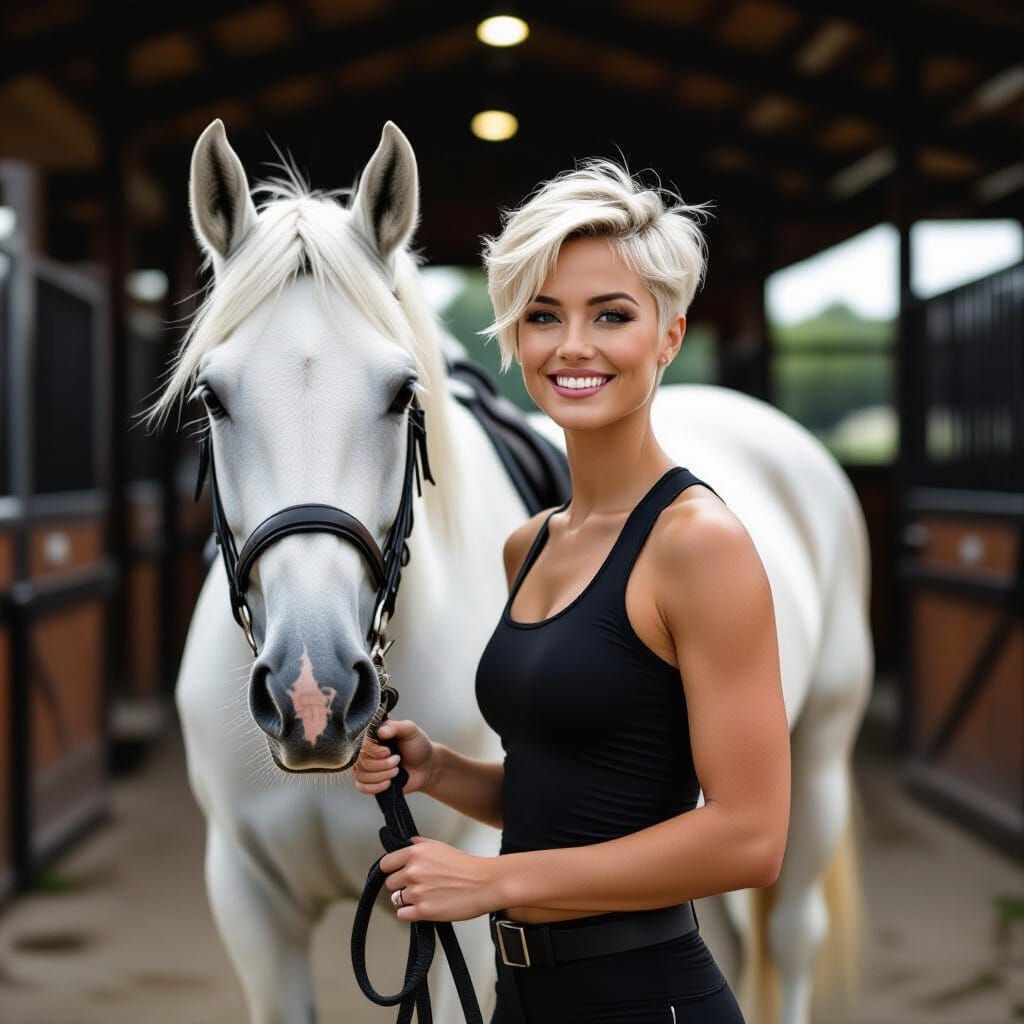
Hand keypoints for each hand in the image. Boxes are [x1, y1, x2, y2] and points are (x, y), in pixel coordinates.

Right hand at [353, 718, 436, 795]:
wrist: (426, 766)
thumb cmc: (417, 746)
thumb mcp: (410, 730)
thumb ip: (395, 727)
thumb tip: (380, 731)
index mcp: (373, 736)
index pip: (360, 745)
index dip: (373, 751)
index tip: (388, 751)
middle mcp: (366, 751)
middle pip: (360, 762)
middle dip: (381, 764)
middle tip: (397, 760)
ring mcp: (367, 767)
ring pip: (360, 775)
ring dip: (382, 775)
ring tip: (396, 770)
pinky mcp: (370, 782)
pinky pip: (362, 787)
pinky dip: (376, 787)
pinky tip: (389, 782)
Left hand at [380, 835, 503, 921]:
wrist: (485, 883)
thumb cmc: (467, 866)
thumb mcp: (441, 846)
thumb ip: (420, 844)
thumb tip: (407, 843)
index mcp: (415, 853)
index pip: (386, 864)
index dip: (392, 870)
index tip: (397, 873)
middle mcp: (413, 871)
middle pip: (390, 883)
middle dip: (400, 885)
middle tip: (416, 886)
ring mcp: (417, 892)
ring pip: (396, 900)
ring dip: (407, 900)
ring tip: (424, 897)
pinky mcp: (423, 911)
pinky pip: (402, 915)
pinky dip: (409, 913)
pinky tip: (422, 908)